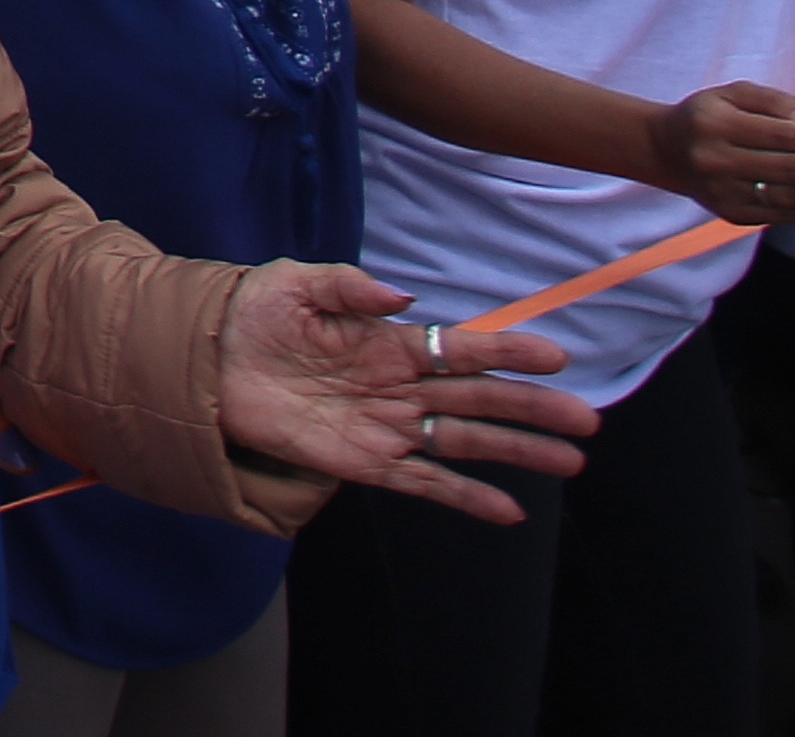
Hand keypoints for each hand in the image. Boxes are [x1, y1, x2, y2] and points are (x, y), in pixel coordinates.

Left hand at [209, 265, 593, 525]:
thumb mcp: (296, 283)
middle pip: (479, 400)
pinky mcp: (362, 462)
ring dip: (517, 454)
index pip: (462, 347)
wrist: (206, 360)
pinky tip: (508, 511)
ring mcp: (386, 426)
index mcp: (390, 341)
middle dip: (533, 409)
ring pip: (465, 443)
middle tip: (588, 420)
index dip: (508, 352)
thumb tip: (404, 299)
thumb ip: (350, 286)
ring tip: (570, 462)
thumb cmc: (253, 314)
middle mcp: (399, 386)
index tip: (556, 356)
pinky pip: (423, 483)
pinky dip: (465, 498)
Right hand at [647, 83, 794, 227]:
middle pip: (792, 171)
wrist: (666, 151)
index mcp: (717, 124)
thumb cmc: (712, 115)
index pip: (784, 137)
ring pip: (793, 199)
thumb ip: (779, 104)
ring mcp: (724, 194)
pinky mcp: (734, 215)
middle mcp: (717, 162)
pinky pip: (787, 217)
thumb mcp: (736, 93)